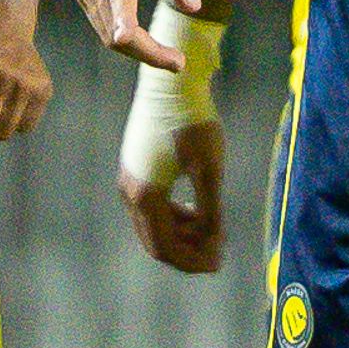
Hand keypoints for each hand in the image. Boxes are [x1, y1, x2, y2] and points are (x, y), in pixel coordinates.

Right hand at [76, 0, 201, 70]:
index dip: (135, 35)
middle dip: (147, 53)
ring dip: (137, 51)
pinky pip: (102, 27)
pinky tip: (147, 43)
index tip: (158, 56)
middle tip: (178, 63)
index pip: (122, 2)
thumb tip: (193, 7)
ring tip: (169, 57)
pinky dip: (125, 40)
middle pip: (115, 32)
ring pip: (107, 35)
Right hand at [119, 116, 227, 272]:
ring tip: (213, 232)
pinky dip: (174, 216)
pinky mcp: (136, 169)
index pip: (165, 247)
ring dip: (182, 234)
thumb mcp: (209, 168)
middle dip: (188, 252)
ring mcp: (130, 180)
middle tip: (218, 255)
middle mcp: (130, 192)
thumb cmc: (193, 122)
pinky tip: (197, 211)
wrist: (171, 83)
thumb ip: (210, 209)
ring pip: (154, 224)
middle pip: (156, 241)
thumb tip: (214, 242)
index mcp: (145, 196)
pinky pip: (152, 206)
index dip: (192, 261)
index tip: (218, 264)